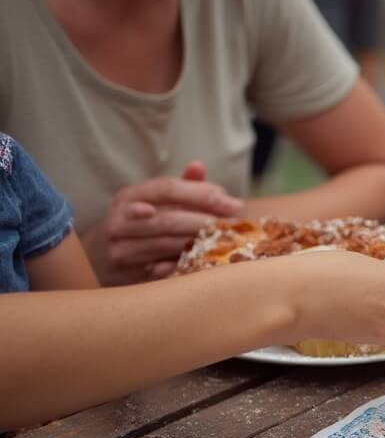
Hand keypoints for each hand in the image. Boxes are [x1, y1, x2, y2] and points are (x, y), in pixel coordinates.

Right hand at [84, 161, 243, 284]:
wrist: (98, 257)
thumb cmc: (137, 224)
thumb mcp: (153, 201)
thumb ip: (180, 186)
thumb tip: (199, 165)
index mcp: (130, 195)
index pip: (168, 188)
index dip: (202, 194)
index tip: (233, 204)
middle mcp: (120, 219)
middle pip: (169, 218)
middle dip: (205, 221)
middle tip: (233, 226)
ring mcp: (119, 247)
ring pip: (166, 244)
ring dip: (198, 243)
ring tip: (224, 241)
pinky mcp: (124, 272)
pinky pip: (161, 268)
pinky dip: (182, 264)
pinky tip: (200, 261)